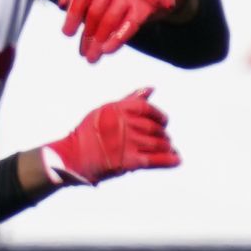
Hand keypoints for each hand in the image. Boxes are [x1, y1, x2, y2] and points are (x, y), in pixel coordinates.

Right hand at [41, 88, 180, 185]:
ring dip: (167, 147)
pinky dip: (170, 160)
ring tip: (169, 149)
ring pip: (159, 144)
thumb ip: (131, 100)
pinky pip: (157, 160)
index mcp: (120, 109)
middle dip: (162, 134)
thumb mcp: (107, 110)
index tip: (163, 122)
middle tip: (163, 139)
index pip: (149, 110)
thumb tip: (151, 89)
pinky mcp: (131, 161)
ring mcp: (130, 143)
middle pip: (156, 129)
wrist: (73, 157)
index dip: (160, 116)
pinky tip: (177, 160)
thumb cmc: (89, 132)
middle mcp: (126, 124)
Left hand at [60, 0, 188, 62]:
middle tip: (83, 53)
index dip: (72, 15)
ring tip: (93, 57)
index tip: (67, 34)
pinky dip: (117, 39)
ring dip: (99, 42)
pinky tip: (107, 51)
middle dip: (87, 35)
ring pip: (109, 21)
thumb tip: (61, 5)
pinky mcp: (145, 8)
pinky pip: (128, 26)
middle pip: (95, 12)